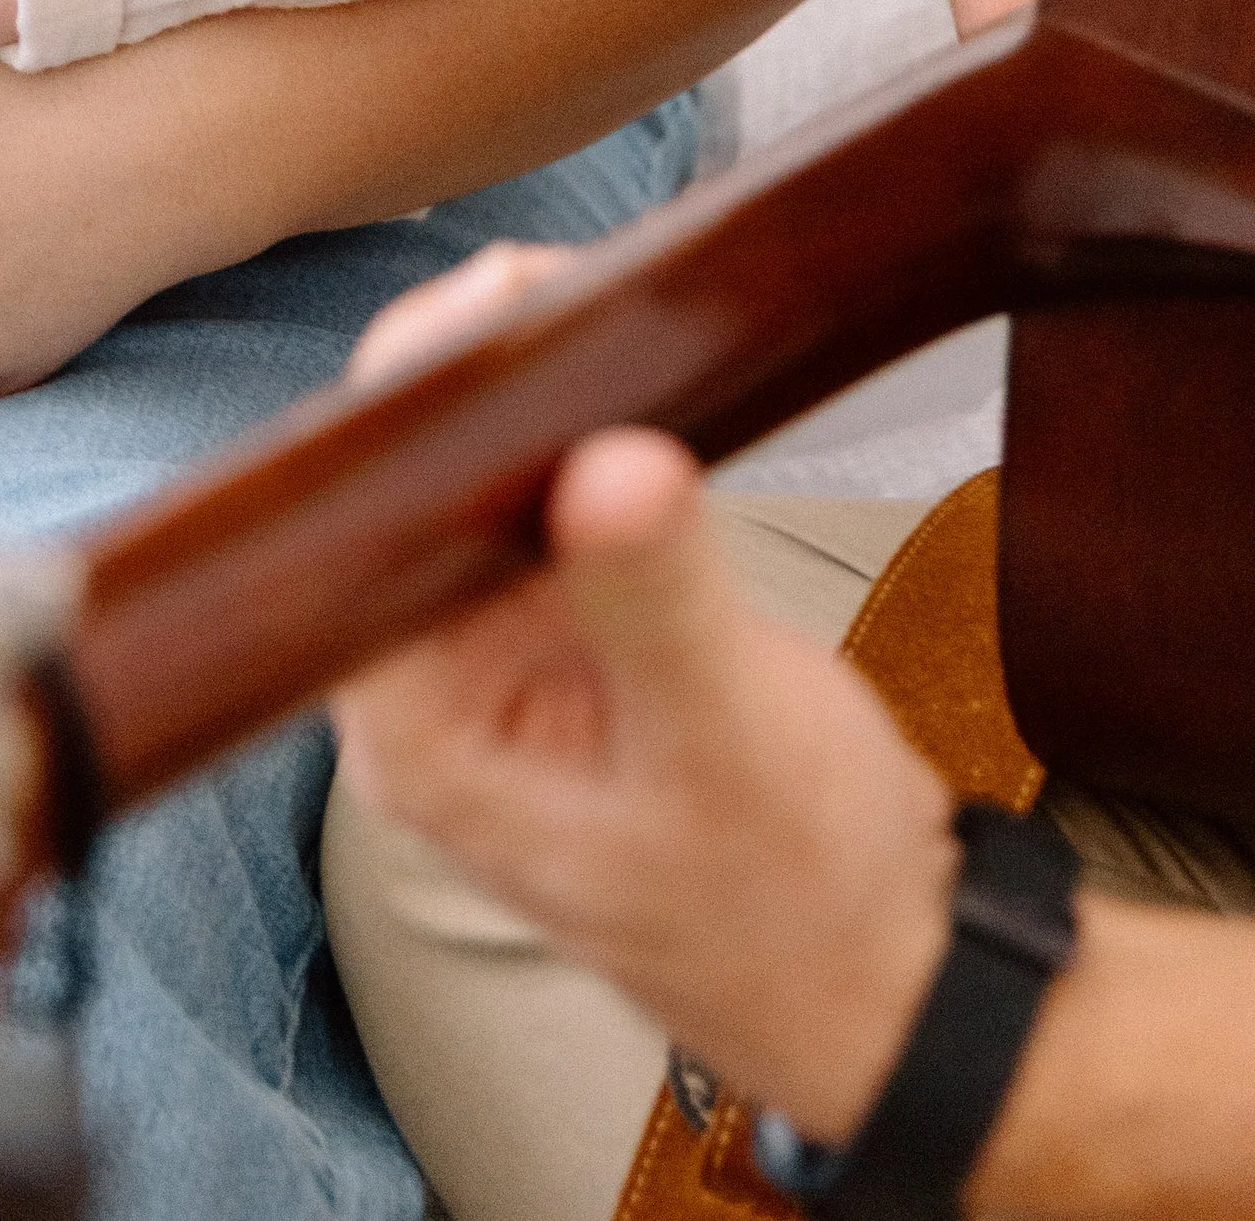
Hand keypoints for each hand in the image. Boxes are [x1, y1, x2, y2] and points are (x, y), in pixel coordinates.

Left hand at [335, 258, 954, 1147]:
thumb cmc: (801, 899)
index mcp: (423, 736)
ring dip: (535, 389)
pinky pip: (546, 495)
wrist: (891, 970)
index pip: (363, 527)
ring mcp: (502, 657)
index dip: (417, 399)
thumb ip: (658, 604)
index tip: (504, 302)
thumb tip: (608, 461)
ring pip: (479, 477)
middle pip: (409, 487)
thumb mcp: (732, 741)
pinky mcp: (572, 627)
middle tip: (570, 285)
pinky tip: (633, 369)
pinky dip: (585, 426)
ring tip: (608, 304)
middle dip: (478, 374)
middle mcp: (438, 692)